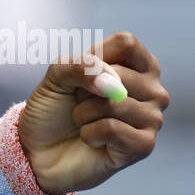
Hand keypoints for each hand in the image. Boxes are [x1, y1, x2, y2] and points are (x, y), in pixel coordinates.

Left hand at [16, 31, 169, 194]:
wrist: (40, 151)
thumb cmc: (54, 109)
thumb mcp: (58, 74)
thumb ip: (81, 65)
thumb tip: (112, 84)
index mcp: (139, 66)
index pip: (126, 43)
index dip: (94, 56)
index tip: (82, 74)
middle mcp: (154, 90)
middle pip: (119, 74)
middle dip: (85, 90)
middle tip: (81, 104)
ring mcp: (153, 119)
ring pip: (114, 103)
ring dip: (84, 113)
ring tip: (84, 123)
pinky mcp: (144, 146)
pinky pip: (112, 128)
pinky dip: (89, 133)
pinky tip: (91, 141)